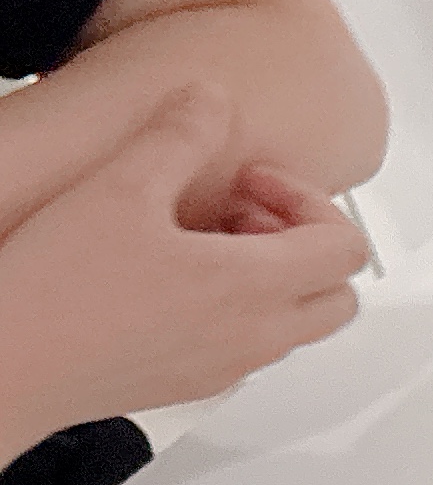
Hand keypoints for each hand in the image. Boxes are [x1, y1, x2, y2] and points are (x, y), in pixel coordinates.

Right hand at [0, 86, 363, 439]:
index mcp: (254, 288)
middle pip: (338, 294)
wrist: (10, 366)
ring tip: (201, 240)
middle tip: (244, 213)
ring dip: (273, 275)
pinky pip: (248, 346)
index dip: (311, 199)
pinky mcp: (192, 383)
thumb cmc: (58, 293)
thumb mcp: (122, 189)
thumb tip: (210, 100)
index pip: (346, 247)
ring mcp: (227, 368)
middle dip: (306, 244)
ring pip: (296, 323)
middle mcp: (254, 337)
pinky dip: (239, 308)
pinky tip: (172, 277)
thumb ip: (178, 136)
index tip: (256, 182)